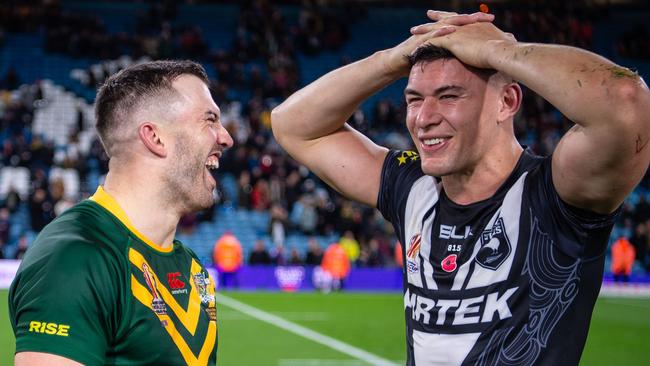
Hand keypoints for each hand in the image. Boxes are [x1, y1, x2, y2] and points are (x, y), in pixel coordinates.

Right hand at [380, 11, 494, 75]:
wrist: (395, 62)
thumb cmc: (416, 62)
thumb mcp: (437, 60)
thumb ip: (450, 59)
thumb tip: (467, 66)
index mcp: (443, 33)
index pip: (464, 26)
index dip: (478, 25)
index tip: (494, 24)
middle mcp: (436, 29)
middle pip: (458, 21)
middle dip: (474, 19)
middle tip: (490, 18)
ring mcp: (428, 33)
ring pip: (446, 24)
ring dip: (459, 21)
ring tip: (473, 20)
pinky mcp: (419, 39)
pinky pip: (432, 33)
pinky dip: (441, 31)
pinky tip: (450, 29)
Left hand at [410, 11, 515, 68]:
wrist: (501, 51)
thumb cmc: (507, 49)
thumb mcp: (506, 42)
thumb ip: (505, 40)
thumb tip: (512, 40)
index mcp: (477, 24)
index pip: (464, 18)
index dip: (456, 16)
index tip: (451, 15)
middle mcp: (466, 25)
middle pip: (448, 19)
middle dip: (437, 17)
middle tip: (428, 14)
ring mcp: (458, 32)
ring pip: (437, 29)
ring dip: (424, 30)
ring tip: (413, 30)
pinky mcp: (451, 41)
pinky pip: (432, 42)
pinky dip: (423, 44)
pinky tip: (414, 47)